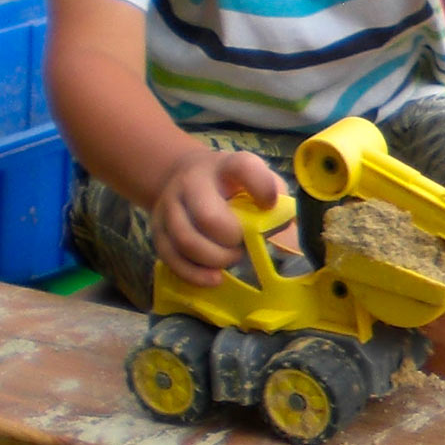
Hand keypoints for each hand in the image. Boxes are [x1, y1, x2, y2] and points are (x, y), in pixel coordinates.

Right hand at [150, 148, 285, 286]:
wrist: (184, 176)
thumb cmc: (231, 185)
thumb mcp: (255, 180)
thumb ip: (274, 197)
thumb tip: (287, 227)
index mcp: (225, 166)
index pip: (242, 168)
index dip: (260, 187)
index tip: (269, 204)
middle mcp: (191, 182)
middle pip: (208, 217)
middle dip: (231, 241)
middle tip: (244, 246)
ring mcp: (169, 205)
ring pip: (186, 241)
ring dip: (215, 259)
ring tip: (231, 259)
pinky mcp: (156, 230)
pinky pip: (171, 258)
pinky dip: (194, 274)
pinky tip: (214, 278)